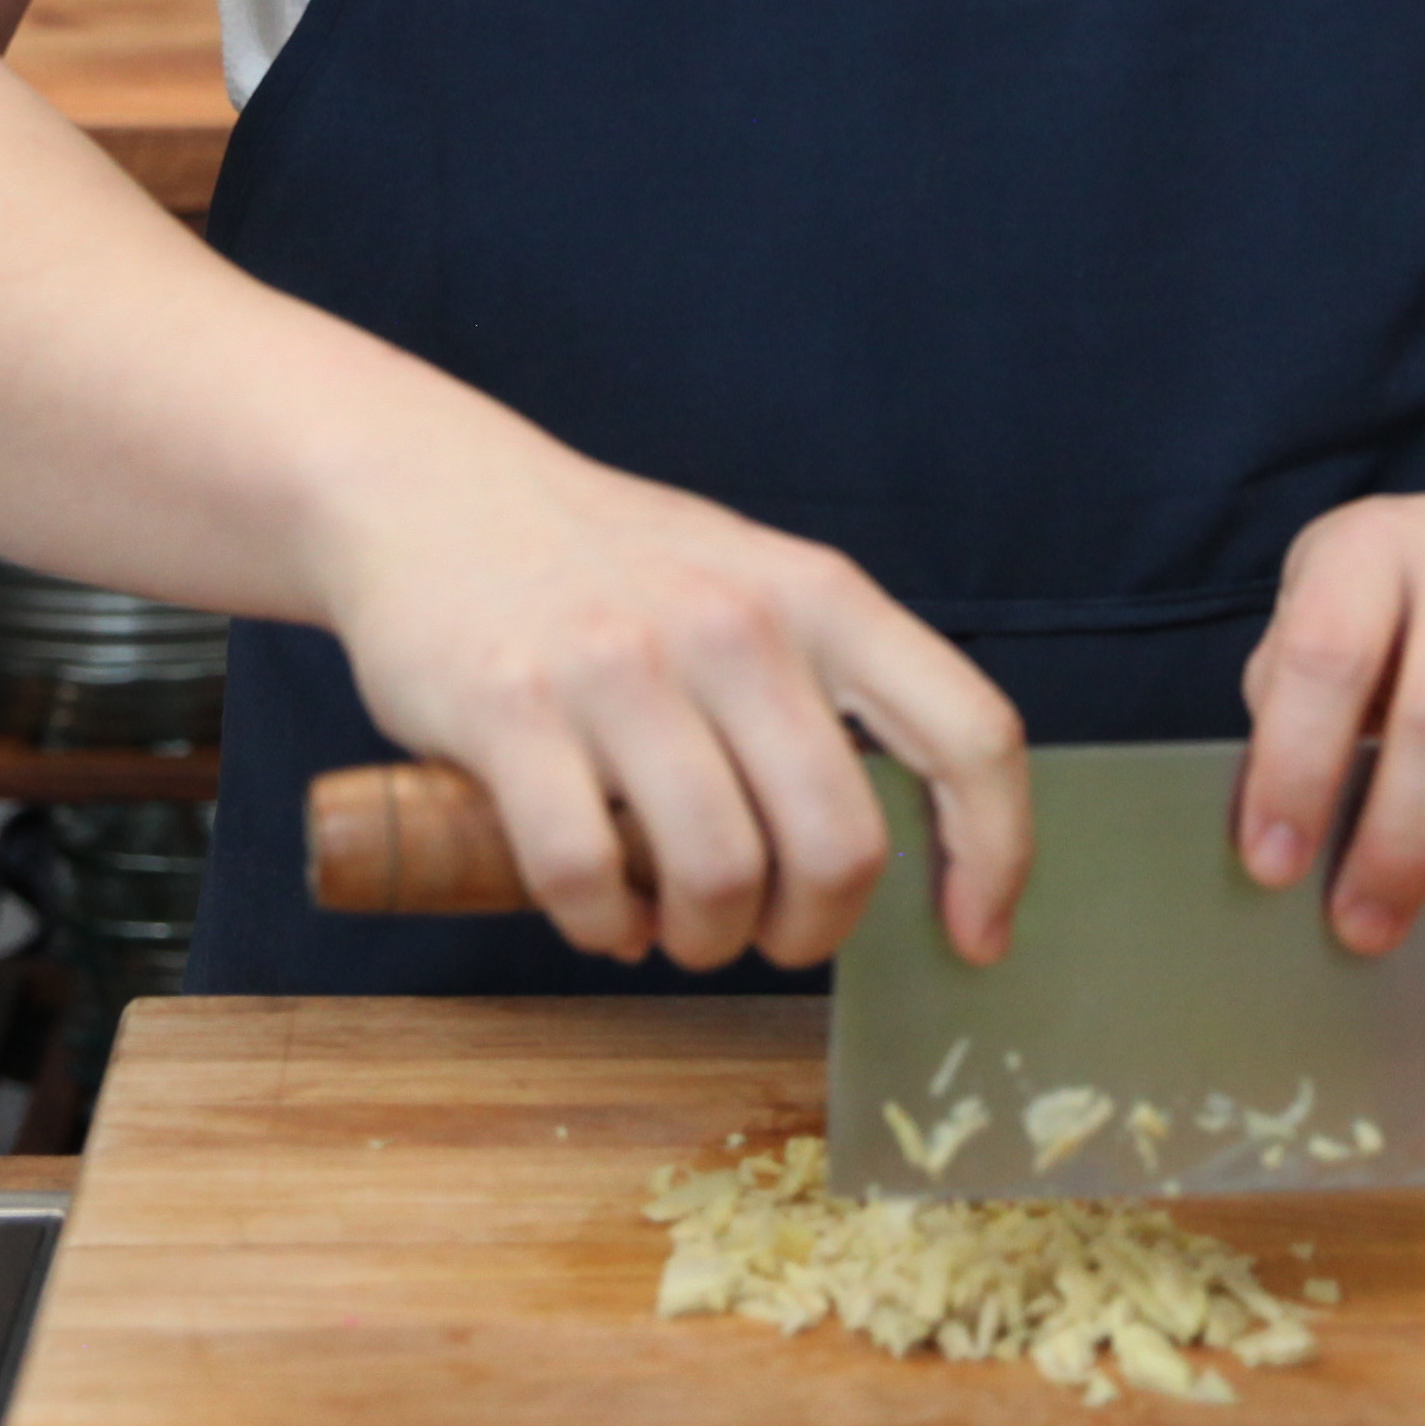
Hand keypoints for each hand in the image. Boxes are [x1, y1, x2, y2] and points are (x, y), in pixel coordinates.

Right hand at [313, 429, 1030, 974]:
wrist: (430, 488)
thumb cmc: (607, 566)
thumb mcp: (750, 585)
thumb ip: (827, 690)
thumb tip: (904, 850)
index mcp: (818, 596)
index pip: (969, 735)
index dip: (994, 857)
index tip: (974, 937)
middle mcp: (733, 625)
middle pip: (842, 846)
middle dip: (811, 931)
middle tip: (767, 934)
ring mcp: (620, 665)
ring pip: (718, 876)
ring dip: (702, 936)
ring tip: (672, 924)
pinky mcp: (510, 709)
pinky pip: (585, 876)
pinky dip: (597, 925)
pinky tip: (595, 910)